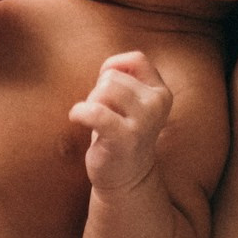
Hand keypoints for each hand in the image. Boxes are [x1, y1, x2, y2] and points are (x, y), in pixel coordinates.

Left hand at [70, 52, 173, 190]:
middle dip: (98, 92)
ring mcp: (144, 121)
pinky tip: (76, 118)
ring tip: (96, 121)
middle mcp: (157, 104)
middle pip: (112, 76)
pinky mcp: (125, 138)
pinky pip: (95, 111)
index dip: (114, 67)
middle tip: (102, 114)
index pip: (136, 59)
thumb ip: (124, 78)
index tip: (107, 88)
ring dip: (90, 103)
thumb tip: (108, 67)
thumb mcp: (130, 102)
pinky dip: (79, 112)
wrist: (127, 178)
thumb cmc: (121, 133)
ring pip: (103, 90)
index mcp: (161, 92)